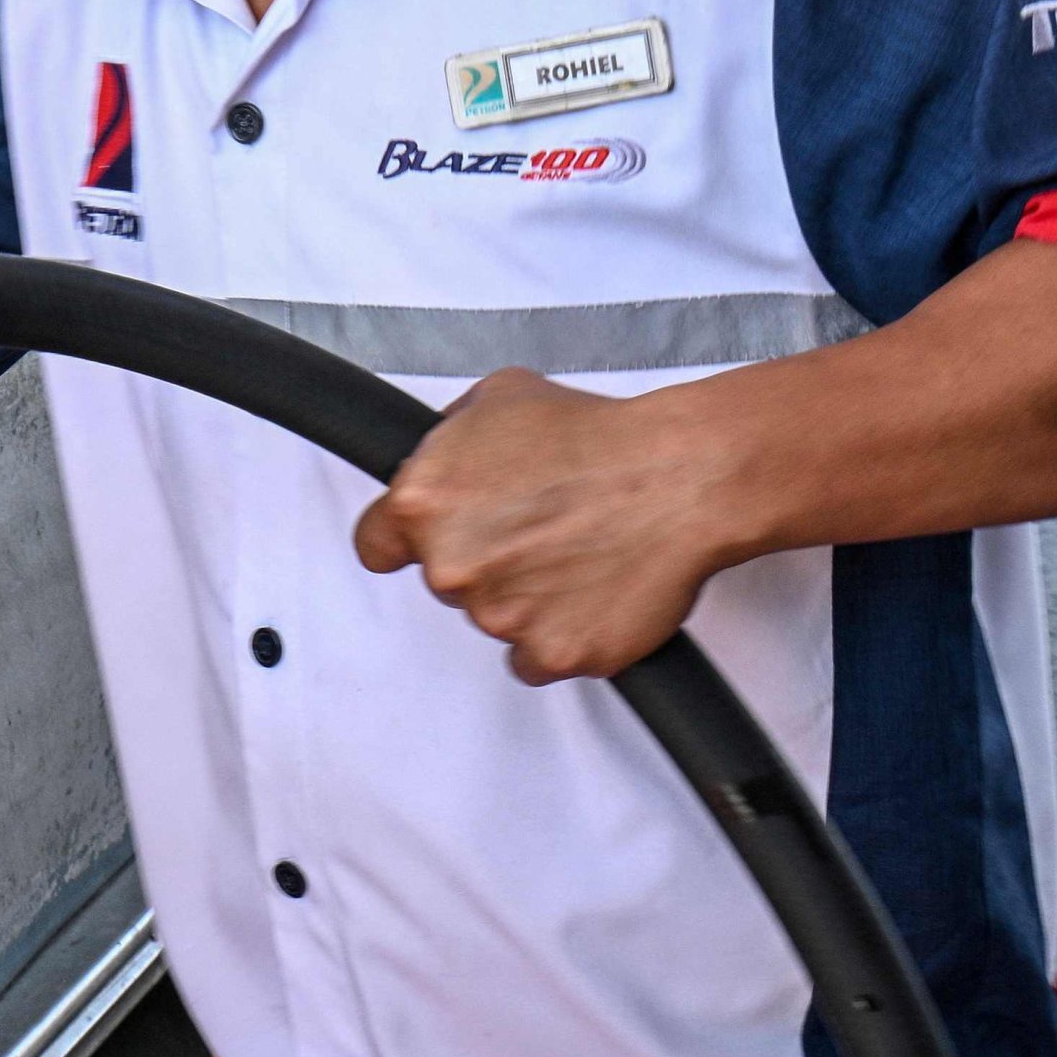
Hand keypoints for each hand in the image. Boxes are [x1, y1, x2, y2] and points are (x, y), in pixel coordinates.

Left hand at [349, 370, 749, 683]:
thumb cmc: (601, 437)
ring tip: (576, 551)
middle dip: (483, 559)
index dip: (405, 541)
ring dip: (524, 596)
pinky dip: (558, 635)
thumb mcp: (500, 398)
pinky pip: (534, 659)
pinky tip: (587, 594)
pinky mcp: (551, 654)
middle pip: (444, 581)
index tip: (427, 541)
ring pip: (494, 619)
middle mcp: (450, 567)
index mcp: (422, 503)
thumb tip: (439, 457)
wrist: (681, 477)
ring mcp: (499, 618)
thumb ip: (450, 439)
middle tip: (536, 528)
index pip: (375, 546)